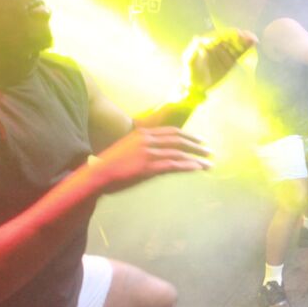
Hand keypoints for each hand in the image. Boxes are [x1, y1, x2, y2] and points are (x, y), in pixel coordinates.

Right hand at [91, 127, 211, 193]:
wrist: (98, 174)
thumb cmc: (111, 164)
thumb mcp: (128, 148)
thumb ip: (143, 146)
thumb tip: (157, 152)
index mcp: (143, 134)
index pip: (172, 132)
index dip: (189, 136)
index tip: (200, 141)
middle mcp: (148, 140)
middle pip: (179, 140)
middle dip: (197, 146)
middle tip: (209, 151)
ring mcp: (148, 154)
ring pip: (179, 154)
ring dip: (196, 159)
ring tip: (208, 164)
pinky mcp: (148, 168)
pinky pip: (173, 165)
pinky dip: (188, 166)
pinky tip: (197, 169)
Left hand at [186, 29, 256, 93]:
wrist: (194, 86)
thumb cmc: (189, 71)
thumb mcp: (188, 59)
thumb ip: (194, 48)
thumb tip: (202, 38)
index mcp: (208, 42)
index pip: (221, 35)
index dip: (230, 34)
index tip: (238, 34)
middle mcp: (218, 45)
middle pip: (231, 38)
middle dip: (240, 36)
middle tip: (249, 37)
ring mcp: (224, 53)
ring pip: (236, 45)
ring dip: (245, 41)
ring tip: (254, 40)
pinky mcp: (230, 62)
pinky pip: (239, 54)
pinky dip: (246, 49)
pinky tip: (253, 45)